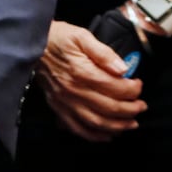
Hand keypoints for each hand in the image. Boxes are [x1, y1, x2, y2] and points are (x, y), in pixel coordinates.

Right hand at [36, 19, 145, 142]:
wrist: (29, 45)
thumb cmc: (57, 38)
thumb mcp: (81, 36)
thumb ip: (103, 53)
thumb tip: (122, 68)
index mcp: (81, 72)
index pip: (114, 87)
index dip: (132, 89)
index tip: (138, 85)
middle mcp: (73, 91)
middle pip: (109, 108)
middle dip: (131, 110)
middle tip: (141, 106)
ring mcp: (65, 102)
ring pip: (96, 123)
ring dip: (117, 126)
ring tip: (131, 123)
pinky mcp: (58, 108)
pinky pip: (78, 129)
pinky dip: (95, 136)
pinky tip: (108, 135)